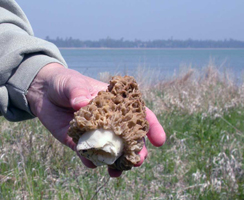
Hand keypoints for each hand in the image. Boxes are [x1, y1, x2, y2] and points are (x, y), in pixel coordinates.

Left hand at [26, 63, 165, 176]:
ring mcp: (95, 133)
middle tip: (138, 161)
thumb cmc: (64, 83)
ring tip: (116, 171)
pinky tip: (91, 163)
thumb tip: (82, 104)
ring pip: (111, 151)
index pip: (138, 114)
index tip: (160, 140)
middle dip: (136, 150)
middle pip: (128, 138)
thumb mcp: (72, 83)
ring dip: (116, 162)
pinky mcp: (79, 142)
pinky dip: (91, 161)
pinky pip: (88, 155)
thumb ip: (77, 91)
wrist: (44, 93)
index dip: (151, 126)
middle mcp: (108, 121)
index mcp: (114, 104)